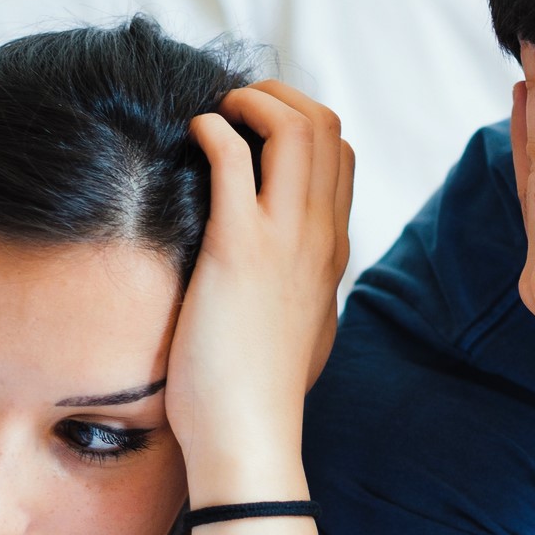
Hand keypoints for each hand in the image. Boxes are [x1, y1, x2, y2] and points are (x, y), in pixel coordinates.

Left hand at [164, 82, 352, 494]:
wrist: (251, 437)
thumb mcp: (303, 328)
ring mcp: (286, 240)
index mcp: (333, 252)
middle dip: (277, 96)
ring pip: (296, 127)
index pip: (342, 155)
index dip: (300, 123)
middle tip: (234, 105)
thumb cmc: (263, 392)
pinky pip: (234, 157)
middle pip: (326, 126)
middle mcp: (320, 236)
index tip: (257, 128)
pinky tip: (192, 136)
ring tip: (218, 112)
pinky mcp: (239, 249)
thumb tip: (285, 274)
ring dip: (251, 101)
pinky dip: (213, 129)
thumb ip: (301, 288)